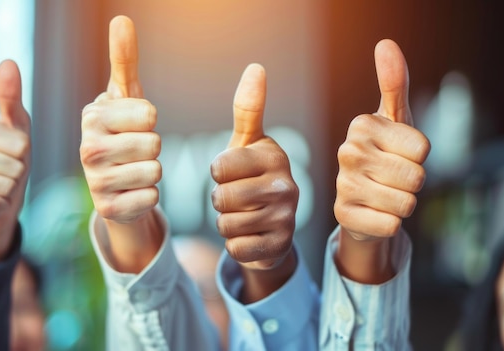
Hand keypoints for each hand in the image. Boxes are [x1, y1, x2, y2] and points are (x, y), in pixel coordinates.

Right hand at [0, 60, 30, 262]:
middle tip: (8, 173)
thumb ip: (12, 96)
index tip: (15, 154)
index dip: (25, 155)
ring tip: (0, 185)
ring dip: (9, 191)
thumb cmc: (13, 156)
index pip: (22, 146)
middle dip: (18, 175)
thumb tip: (8, 61)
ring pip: (5, 187)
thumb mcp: (18, 127)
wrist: (0, 193)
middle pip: (15, 168)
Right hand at [80, 16, 161, 272]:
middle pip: (154, 144)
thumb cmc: (122, 131)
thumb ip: (124, 60)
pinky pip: (152, 198)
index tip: (133, 124)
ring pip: (155, 172)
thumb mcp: (124, 96)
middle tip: (134, 150)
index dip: (149, 120)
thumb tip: (122, 18)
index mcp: (92, 117)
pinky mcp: (107, 209)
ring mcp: (95, 182)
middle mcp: (87, 149)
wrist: (112, 182)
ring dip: (153, 172)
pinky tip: (132, 192)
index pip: (148, 113)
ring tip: (133, 170)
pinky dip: (150, 195)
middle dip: (153, 147)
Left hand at [211, 64, 298, 301]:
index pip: (219, 167)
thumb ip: (248, 109)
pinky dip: (235, 245)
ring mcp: (286, 219)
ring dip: (226, 223)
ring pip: (226, 225)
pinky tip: (251, 236)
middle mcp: (286, 186)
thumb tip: (256, 67)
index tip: (231, 172)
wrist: (273, 226)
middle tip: (236, 198)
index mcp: (274, 157)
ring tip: (244, 216)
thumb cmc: (252, 176)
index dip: (217, 173)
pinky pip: (235, 249)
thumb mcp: (247, 143)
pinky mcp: (279, 247)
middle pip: (221, 199)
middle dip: (219, 201)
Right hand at [333, 39, 429, 282]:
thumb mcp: (396, 119)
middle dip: (413, 183)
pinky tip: (375, 213)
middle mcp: (347, 152)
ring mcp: (342, 185)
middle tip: (393, 178)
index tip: (399, 154)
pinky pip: (391, 225)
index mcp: (361, 126)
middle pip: (417, 177)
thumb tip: (385, 44)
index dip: (419, 157)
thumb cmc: (386, 154)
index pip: (423, 148)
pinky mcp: (342, 215)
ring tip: (385, 195)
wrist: (363, 200)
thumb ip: (394, 83)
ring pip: (406, 203)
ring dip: (404, 204)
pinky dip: (390, 223)